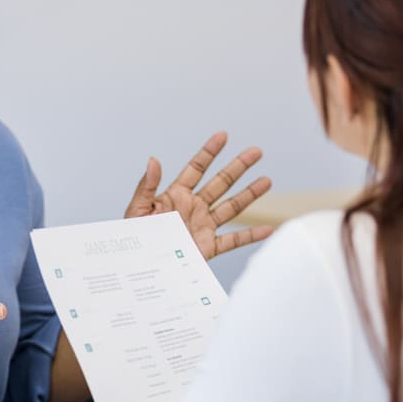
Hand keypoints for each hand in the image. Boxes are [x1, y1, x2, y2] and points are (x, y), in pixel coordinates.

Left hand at [123, 132, 273, 259]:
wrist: (139, 266)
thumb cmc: (134, 237)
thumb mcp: (137, 210)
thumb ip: (146, 186)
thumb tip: (153, 160)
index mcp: (175, 196)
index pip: (196, 169)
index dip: (209, 152)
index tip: (223, 136)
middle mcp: (193, 208)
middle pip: (221, 183)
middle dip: (238, 167)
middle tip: (256, 151)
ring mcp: (203, 226)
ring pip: (231, 207)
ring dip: (249, 195)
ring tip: (267, 181)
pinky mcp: (208, 247)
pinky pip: (233, 241)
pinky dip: (251, 236)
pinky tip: (268, 229)